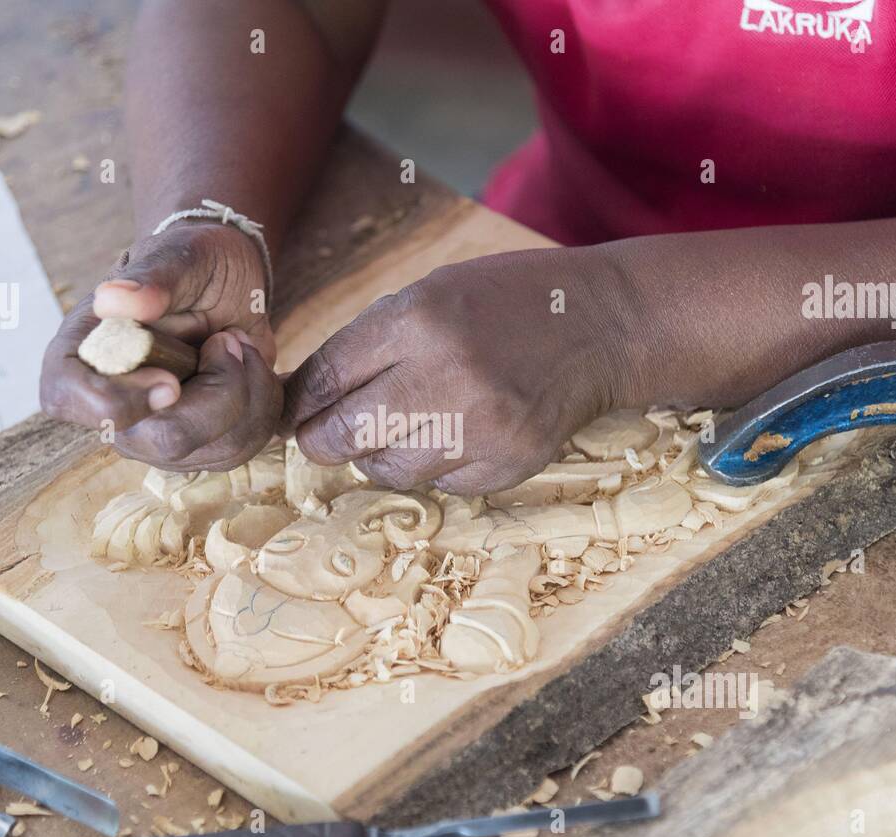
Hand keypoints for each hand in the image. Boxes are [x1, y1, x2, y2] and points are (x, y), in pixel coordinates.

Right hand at [40, 221, 281, 470]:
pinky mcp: (201, 445)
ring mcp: (157, 432)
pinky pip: (244, 447)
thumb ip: (150, 278)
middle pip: (163, 441)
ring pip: (216, 449)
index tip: (170, 379)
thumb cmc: (192, 263)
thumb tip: (111, 300)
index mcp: (81, 353)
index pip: (66, 400)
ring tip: (238, 342)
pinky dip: (266, 403)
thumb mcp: (179, 257)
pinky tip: (251, 366)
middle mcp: (112, 405)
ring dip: (250, 389)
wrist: (227, 283)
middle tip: (227, 339)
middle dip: (219, 391)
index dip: (120, 401)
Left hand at [281, 246, 640, 494]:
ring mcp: (480, 427)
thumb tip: (302, 395)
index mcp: (418, 319)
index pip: (326, 379)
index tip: (295, 412)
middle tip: (326, 435)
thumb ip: (368, 341)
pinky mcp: (507, 464)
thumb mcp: (431, 292)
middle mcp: (445, 375)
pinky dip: (434, 466)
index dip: (300, 403)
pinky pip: (439, 485)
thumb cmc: (505, 302)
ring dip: (380, 455)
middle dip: (323, 439)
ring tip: (401, 428)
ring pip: (387, 470)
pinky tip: (454, 433)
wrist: (600, 325)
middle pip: (344, 435)